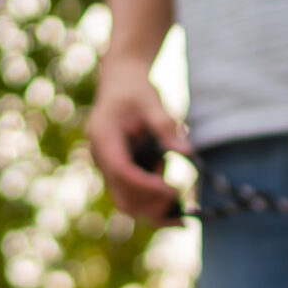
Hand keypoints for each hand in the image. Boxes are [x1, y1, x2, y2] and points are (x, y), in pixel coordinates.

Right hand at [87, 65, 188, 225]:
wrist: (120, 80)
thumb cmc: (135, 88)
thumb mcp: (152, 100)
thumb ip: (165, 125)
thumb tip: (186, 151)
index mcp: (104, 137)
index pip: (123, 172)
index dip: (148, 186)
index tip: (174, 189)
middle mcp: (101, 157)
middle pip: (123, 197)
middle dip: (153, 203)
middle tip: (180, 196)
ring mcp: (107, 167)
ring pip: (126, 204)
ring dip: (154, 206)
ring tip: (174, 184)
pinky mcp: (117, 172)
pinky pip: (132, 197)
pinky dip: (152, 202)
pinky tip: (172, 192)